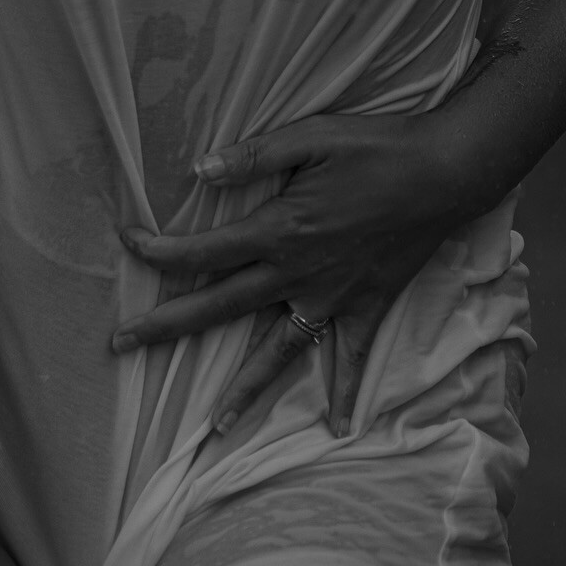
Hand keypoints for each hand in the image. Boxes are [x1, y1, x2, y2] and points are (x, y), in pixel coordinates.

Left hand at [111, 114, 466, 438]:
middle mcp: (299, 273)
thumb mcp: (312, 136)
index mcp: (280, 230)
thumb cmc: (376, 147)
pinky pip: (351, 358)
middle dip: (167, 326)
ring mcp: (333, 297)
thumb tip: (199, 169)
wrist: (444, 171)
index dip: (160, 249)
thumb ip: (254, 156)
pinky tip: (338, 429)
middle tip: (120, 345)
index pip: (205, 250)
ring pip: (279, 351)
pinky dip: (344, 393)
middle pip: (221, 306)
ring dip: (244, 388)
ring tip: (214, 428)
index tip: (127, 243)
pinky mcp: (367, 305)